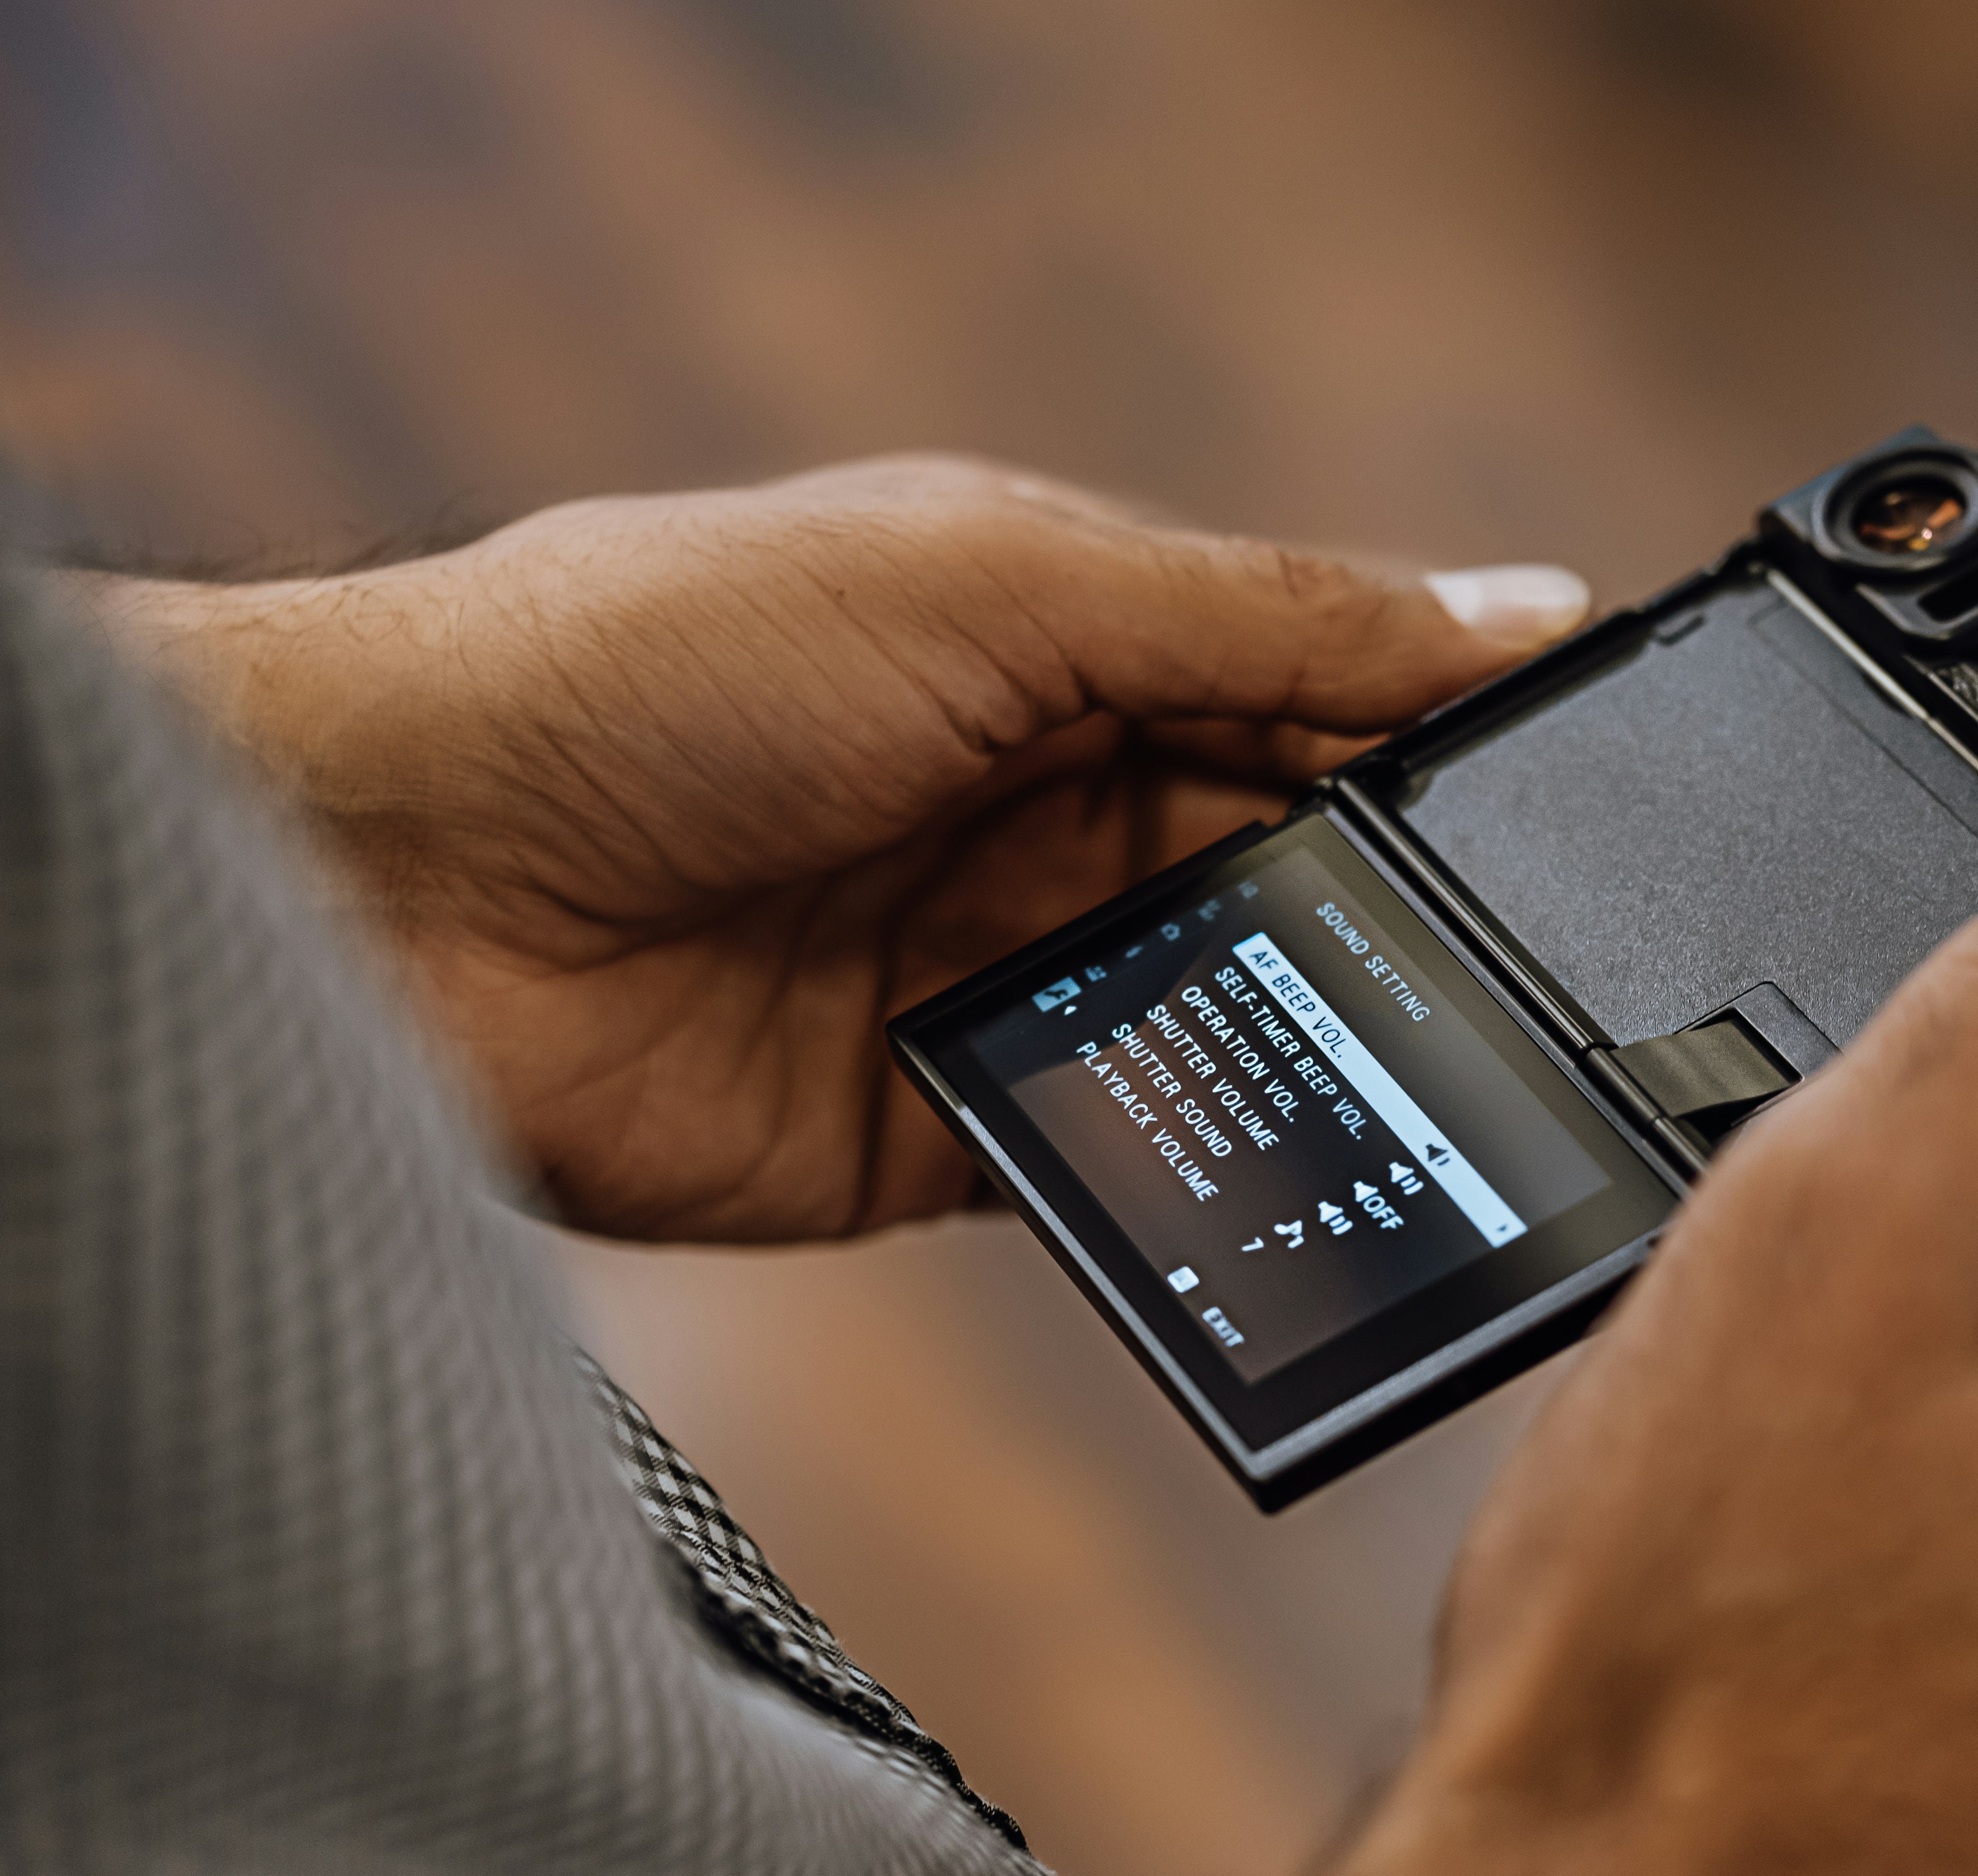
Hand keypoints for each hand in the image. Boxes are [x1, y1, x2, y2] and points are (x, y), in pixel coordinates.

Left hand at [69, 458, 1584, 1239]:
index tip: (1586, 805)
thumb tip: (1513, 606)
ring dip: (1311, 1048)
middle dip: (1393, 914)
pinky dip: (1195, 1178)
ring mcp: (990, 971)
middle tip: (1539, 981)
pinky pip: (1110, 1163)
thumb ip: (1258, 617)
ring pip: (1220, 1021)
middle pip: (1281, 866)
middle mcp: (1042, 806)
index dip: (1444, 739)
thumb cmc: (655, 662)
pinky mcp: (933, 1131)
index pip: (1310, 690)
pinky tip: (1296, 1187)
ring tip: (1450, 1094)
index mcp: (1065, 643)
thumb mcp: (991, 586)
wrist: (391, 882)